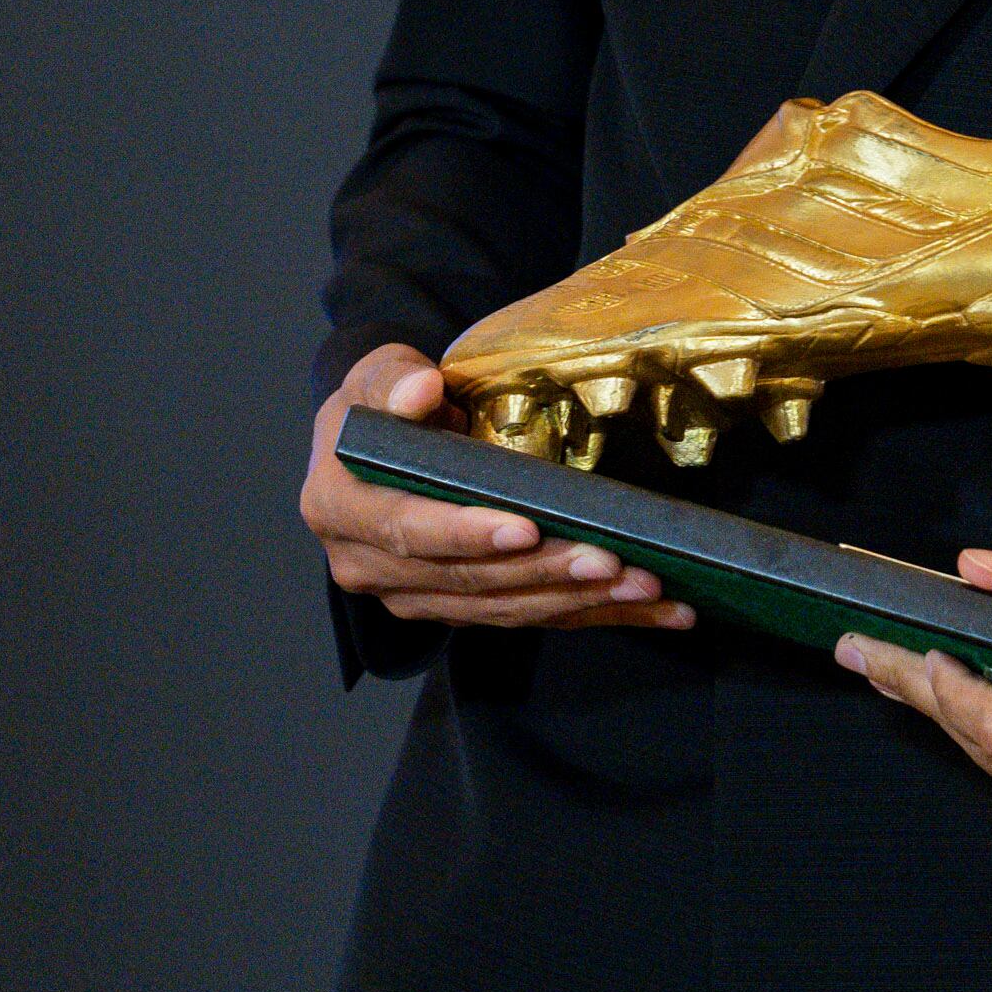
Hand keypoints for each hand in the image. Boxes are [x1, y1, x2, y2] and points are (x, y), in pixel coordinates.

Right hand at [298, 344, 693, 632]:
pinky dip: (591, 615)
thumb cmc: (382, 403)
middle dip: (546, 572)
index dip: (468, 533)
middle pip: (468, 579)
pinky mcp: (457, 609)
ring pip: (503, 607)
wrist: (377, 440)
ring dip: (578, 600)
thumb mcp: (375, 374)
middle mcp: (368, 567)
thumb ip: (393, 379)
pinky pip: (527, 617)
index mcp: (341, 510)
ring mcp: (414, 597)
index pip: (408, 531)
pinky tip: (651, 613)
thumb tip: (421, 389)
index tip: (527, 528)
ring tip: (644, 585)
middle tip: (612, 560)